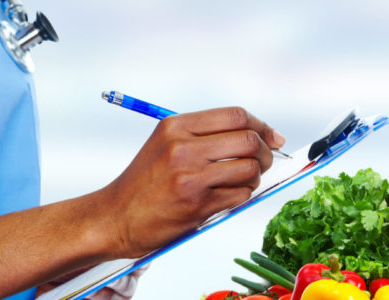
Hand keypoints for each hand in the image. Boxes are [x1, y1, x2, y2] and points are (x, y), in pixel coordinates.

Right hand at [97, 107, 284, 257]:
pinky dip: (242, 196)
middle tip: (263, 162)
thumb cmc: (146, 182)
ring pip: (250, 169)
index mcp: (175, 126)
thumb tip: (264, 135)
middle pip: (249, 140)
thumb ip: (207, 135)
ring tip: (242, 181)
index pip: (236, 115)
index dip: (262, 126)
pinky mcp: (197, 205)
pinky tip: (227, 197)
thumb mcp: (167, 144)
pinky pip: (240, 195)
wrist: (114, 218)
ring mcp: (190, 177)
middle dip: (265, 152)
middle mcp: (182, 148)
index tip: (273, 137)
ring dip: (255, 177)